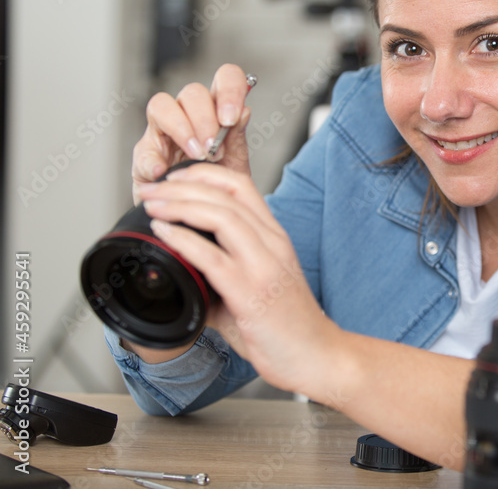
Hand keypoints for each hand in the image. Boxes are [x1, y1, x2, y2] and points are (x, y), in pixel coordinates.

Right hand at [131, 64, 252, 202]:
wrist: (199, 217)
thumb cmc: (218, 184)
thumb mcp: (236, 165)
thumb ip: (237, 139)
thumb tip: (244, 111)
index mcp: (217, 109)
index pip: (224, 78)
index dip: (229, 89)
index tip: (232, 118)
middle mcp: (189, 113)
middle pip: (192, 92)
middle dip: (205, 118)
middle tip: (213, 148)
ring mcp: (163, 131)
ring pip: (162, 105)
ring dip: (181, 129)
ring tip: (195, 155)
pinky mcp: (145, 154)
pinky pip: (144, 148)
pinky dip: (153, 160)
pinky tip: (164, 172)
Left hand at [136, 163, 333, 394]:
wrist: (316, 354)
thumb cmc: (287, 325)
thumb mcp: (255, 286)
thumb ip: (221, 276)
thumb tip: (183, 279)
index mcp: (274, 237)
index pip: (241, 185)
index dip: (203, 173)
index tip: (173, 177)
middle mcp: (272, 243)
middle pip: (226, 193)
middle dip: (181, 184)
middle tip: (150, 187)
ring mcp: (264, 266)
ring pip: (221, 216)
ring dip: (180, 205)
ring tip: (153, 205)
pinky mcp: (252, 293)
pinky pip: (213, 257)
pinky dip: (183, 239)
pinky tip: (164, 233)